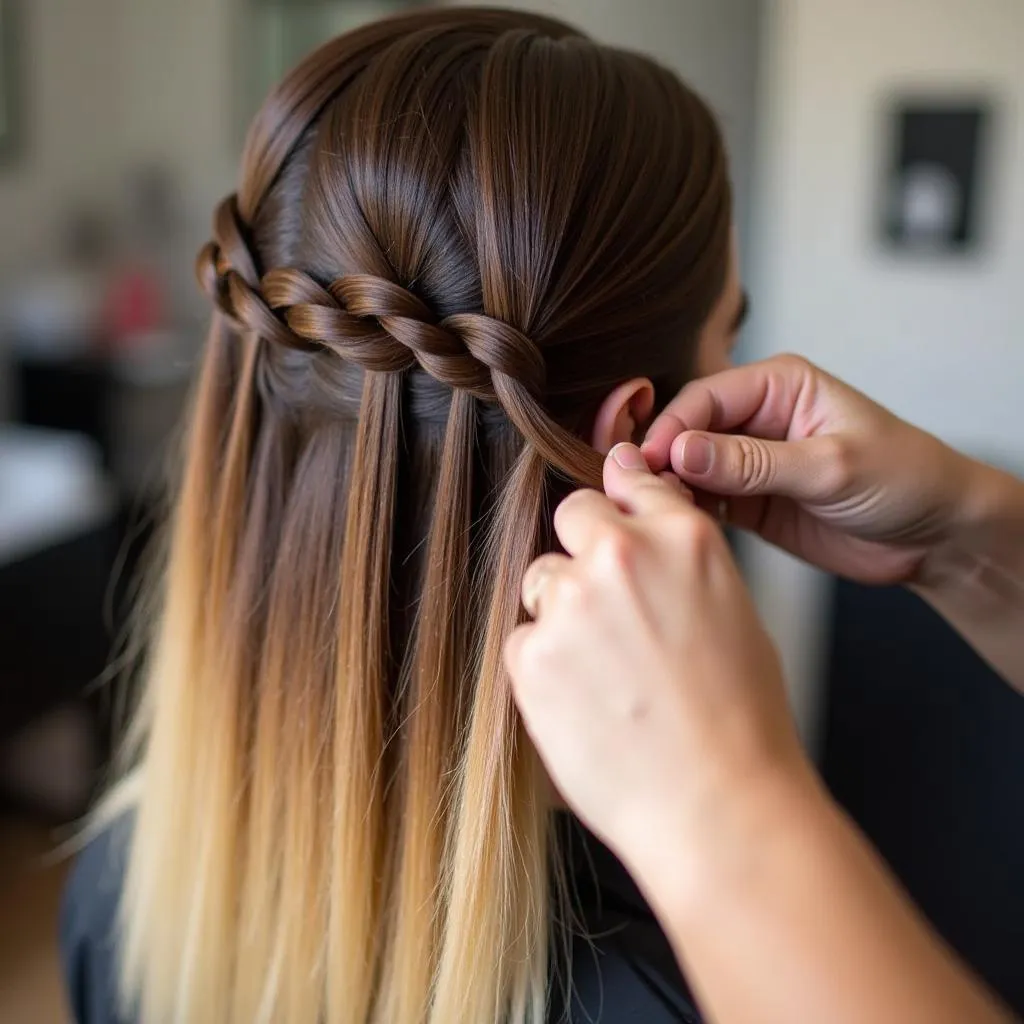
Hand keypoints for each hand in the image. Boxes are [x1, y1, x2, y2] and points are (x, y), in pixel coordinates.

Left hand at [505, 444, 809, 886]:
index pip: (629, 484)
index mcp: (683, 538)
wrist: (719, 806)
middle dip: (584, 552)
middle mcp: (621, 555)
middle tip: (604, 609)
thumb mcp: (734, 614)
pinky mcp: (532, 655)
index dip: (619, 508)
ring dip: (561, 615)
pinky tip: (585, 705)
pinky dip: (544, 667)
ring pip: (543, 582)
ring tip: (604, 676)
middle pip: (572, 516)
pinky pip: (524, 641)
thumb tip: (646, 534)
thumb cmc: (741, 721)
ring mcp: (571, 602)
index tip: (609, 520)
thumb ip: (679, 561)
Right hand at [642, 354, 977, 584]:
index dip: (672, 428)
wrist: (935, 535)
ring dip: (668, 486)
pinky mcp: (747, 500)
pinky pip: (702, 500)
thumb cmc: (903, 479)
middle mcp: (756, 417)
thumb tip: (681, 452)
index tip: (649, 461)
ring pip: (687, 467)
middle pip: (686, 429)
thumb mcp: (829, 467)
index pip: (704, 398)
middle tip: (637, 488)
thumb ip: (752, 462)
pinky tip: (676, 525)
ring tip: (651, 511)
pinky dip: (685, 510)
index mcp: (778, 385)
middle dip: (661, 456)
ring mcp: (748, 461)